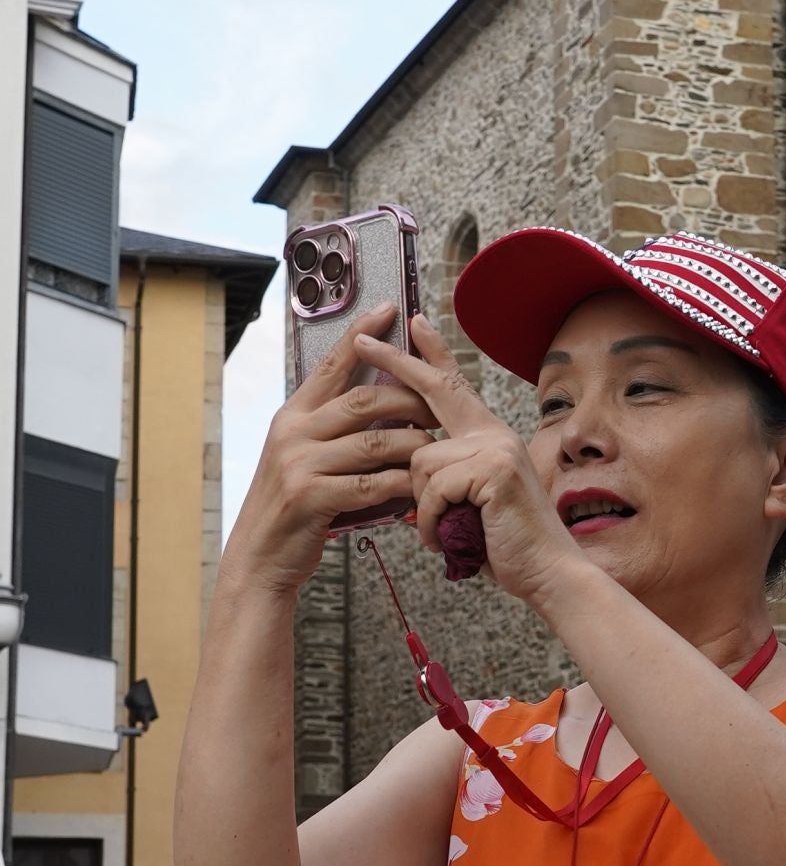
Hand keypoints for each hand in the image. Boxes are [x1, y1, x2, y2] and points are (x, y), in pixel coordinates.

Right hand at [227, 304, 439, 592]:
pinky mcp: (311, 496)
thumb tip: (384, 400)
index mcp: (294, 414)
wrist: (261, 556)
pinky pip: (374, 484)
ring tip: (440, 452)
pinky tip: (421, 489)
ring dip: (417, 447)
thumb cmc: (298, 506)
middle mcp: (293, 430)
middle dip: (413, 401)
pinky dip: (405, 486)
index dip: (362, 335)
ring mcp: (299, 462)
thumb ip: (336, 429)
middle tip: (444, 409)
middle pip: (367, 399)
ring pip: (378, 442)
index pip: (333, 364)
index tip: (391, 309)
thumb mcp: (308, 457)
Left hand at [353, 315, 583, 606]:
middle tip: (362, 340)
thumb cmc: (508, 546)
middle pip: (434, 391)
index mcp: (490, 438)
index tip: (414, 324)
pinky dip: (431, 521)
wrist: (548, 572)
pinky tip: (449, 538)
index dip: (431, 355)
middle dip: (395, 362)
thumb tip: (412, 466)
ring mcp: (496, 448)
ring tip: (443, 531)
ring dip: (422, 506)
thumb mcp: (471, 503)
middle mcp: (495, 434)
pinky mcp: (492, 470)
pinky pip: (432, 488)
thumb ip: (448, 477)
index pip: (454, 388)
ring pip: (420, 460)